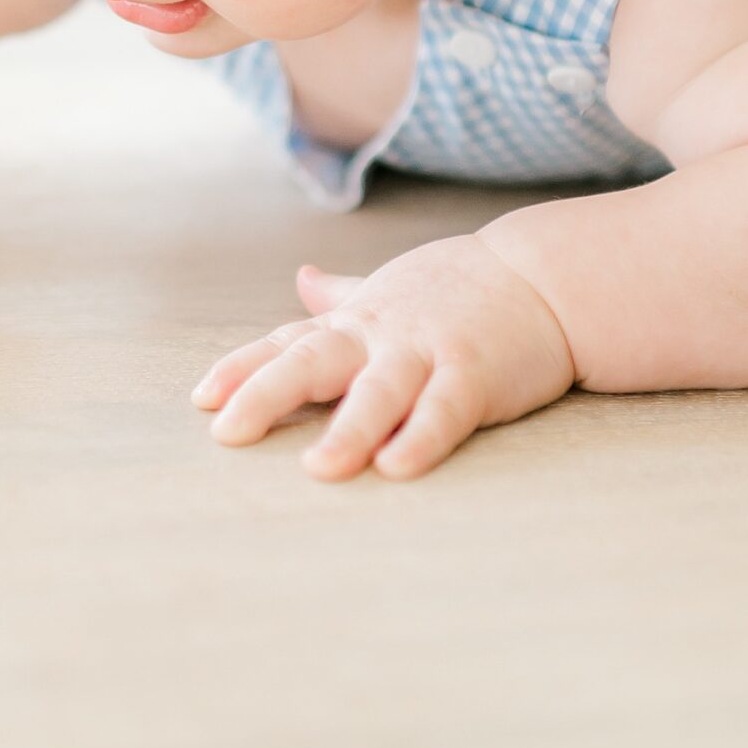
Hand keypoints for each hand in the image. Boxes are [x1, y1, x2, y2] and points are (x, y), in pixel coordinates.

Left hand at [191, 233, 575, 480]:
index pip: (288, 344)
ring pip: (379, 390)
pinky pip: (445, 409)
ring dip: (347, 429)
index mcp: (357, 323)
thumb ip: (345, 294)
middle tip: (227, 433)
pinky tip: (397, 468)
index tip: (202, 399)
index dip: (243, 369)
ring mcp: (428, 353)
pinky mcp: (477, 375)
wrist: (545, 277)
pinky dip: (422, 437)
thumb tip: (305, 279)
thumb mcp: (393, 288)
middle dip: (267, 394)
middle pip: (314, 362)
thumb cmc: (462, 289)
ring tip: (317, 469)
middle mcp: (382, 336)